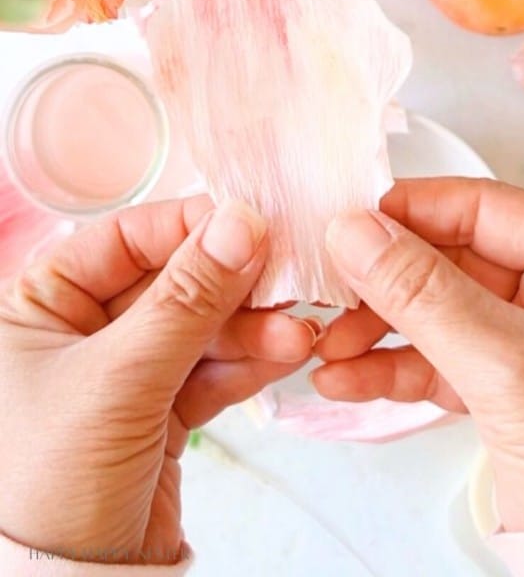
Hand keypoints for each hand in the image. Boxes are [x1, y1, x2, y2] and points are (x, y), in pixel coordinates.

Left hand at [0, 198, 316, 564]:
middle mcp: (81, 330)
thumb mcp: (117, 379)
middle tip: (287, 283)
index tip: (252, 222)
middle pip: (174, 282)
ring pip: (201, 328)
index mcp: (43, 303)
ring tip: (298, 335)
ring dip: (252, 330)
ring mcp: (125, 372)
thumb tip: (242, 223)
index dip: (190, 228)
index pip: (126, 239)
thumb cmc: (49, 483)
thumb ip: (186, 299)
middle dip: (233, 286)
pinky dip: (249, 365)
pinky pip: (211, 372)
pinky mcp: (160, 412)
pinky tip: (287, 356)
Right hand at [315, 178, 523, 532]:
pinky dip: (390, 367)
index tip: (347, 220)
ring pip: (436, 307)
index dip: (412, 209)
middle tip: (327, 290)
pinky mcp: (503, 382)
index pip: (486, 208)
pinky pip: (437, 355)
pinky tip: (346, 379)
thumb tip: (355, 231)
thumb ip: (424, 293)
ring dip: (377, 327)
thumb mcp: (507, 368)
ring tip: (326, 346)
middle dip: (383, 280)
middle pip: (451, 257)